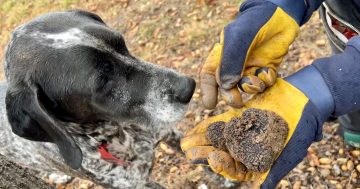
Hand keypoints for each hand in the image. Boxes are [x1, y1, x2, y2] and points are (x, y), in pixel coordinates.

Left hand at [182, 65, 333, 187]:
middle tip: (189, 152)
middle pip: (223, 154)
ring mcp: (241, 132)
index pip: (237, 169)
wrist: (307, 100)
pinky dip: (208, 125)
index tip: (213, 160)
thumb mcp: (291, 151)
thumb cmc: (303, 128)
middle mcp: (247, 148)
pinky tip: (197, 127)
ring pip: (218, 139)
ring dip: (202, 140)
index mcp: (258, 161)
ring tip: (186, 142)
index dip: (224, 166)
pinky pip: (221, 122)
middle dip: (205, 153)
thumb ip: (273, 170)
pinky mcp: (238, 116)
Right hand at [200, 0, 299, 108]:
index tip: (209, 105)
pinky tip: (269, 72)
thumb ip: (230, 62)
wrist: (282, 14)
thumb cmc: (255, 22)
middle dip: (230, 95)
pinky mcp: (267, 69)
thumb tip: (226, 86)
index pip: (209, 76)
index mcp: (221, 55)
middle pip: (227, 86)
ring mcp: (251, 67)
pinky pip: (264, 83)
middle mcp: (235, 63)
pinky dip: (266, 81)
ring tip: (257, 81)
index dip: (208, 91)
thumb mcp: (238, 38)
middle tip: (236, 102)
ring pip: (247, 87)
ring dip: (251, 88)